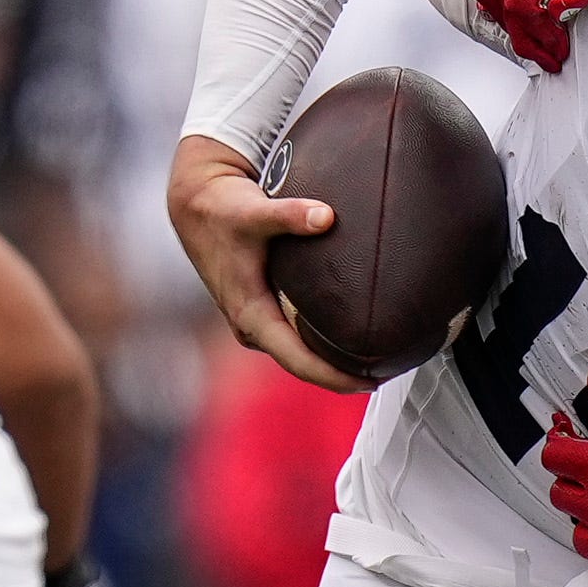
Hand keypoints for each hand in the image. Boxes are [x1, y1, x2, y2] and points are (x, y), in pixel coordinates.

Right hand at [166, 131, 358, 391]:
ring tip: (381, 362)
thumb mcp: (254, 212)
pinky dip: (327, 343)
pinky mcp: (265, 311)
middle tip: (390, 373)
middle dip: (344, 375)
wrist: (198, 206)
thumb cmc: (223, 211)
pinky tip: (358, 338)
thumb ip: (290, 214)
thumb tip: (326, 216)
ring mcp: (259, 322)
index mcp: (251, 315)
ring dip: (337, 362)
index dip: (334, 376)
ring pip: (302, 354)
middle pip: (304, 366)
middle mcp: (254, 326)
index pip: (298, 361)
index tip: (370, 381)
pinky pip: (300, 338)